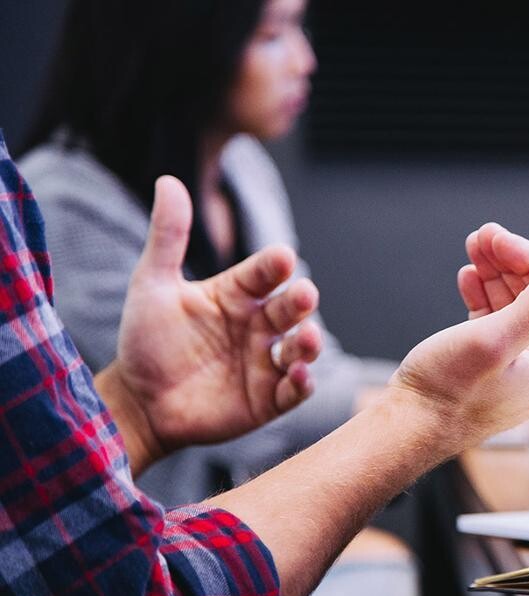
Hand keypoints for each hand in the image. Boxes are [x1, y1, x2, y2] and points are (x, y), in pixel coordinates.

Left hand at [100, 176, 321, 470]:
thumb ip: (167, 237)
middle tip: (303, 295)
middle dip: (300, 300)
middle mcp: (256, 325)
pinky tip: (297, 375)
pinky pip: (293, 390)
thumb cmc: (147, 341)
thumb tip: (168, 180)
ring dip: (309, 342)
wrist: (138, 402)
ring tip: (306, 338)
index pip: (263, 273)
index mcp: (236, 294)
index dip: (274, 265)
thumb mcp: (152, 285)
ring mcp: (264, 362)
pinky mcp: (267, 399)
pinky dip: (301, 383)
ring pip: (300, 347)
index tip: (281, 257)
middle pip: (289, 308)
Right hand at [389, 223, 528, 454]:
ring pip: (513, 306)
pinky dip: (482, 297)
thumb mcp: (493, 341)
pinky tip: (468, 279)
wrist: (410, 426)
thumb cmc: (447, 391)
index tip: (495, 236)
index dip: (527, 258)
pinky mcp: (491, 367)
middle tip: (481, 236)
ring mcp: (517, 367)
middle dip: (508, 263)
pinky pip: (495, 322)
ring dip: (494, 275)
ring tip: (472, 251)